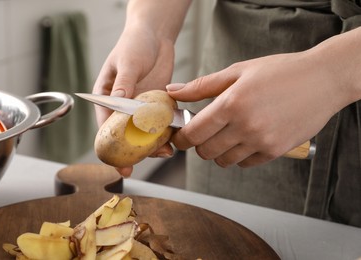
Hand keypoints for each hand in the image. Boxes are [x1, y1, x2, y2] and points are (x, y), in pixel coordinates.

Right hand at [92, 26, 174, 176]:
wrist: (155, 35)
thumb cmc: (134, 43)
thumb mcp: (128, 62)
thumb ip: (124, 83)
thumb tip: (120, 102)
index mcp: (107, 97)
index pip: (106, 127)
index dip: (112, 149)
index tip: (119, 164)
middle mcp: (123, 105)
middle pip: (126, 135)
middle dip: (136, 151)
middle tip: (148, 161)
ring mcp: (141, 106)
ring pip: (145, 132)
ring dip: (154, 143)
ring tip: (166, 151)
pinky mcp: (157, 104)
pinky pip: (160, 121)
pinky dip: (167, 130)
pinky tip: (175, 137)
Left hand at [167, 51, 343, 167]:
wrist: (322, 80)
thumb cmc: (279, 71)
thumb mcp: (238, 71)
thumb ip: (201, 86)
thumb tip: (172, 92)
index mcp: (231, 103)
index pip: (193, 133)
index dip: (181, 138)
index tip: (180, 136)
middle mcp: (245, 126)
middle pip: (205, 152)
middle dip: (199, 144)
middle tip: (205, 132)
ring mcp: (261, 141)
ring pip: (224, 160)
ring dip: (218, 151)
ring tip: (227, 134)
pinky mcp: (275, 151)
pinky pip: (245, 163)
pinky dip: (239, 155)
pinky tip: (245, 139)